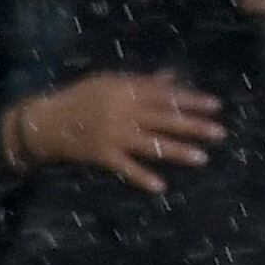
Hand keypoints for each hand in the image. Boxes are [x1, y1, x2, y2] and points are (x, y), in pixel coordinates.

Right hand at [4, 71, 223, 193]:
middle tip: (220, 133)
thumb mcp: (109, 81)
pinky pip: (125, 168)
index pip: (165, 96)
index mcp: (126, 90)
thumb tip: (172, 78)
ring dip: (177, 151)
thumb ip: (142, 82)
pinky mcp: (102, 155)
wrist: (45, 121)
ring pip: (150, 144)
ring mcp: (113, 135)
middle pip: (164, 119)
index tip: (216, 105)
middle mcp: (122, 111)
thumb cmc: (80, 98)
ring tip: (203, 158)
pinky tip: (161, 186)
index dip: (191, 100)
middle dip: (193, 126)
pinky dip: (142, 177)